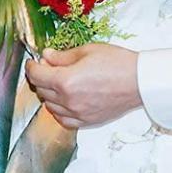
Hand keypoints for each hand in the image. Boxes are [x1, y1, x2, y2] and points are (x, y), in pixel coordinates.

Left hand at [25, 43, 142, 128]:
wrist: (140, 82)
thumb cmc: (118, 63)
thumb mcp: (87, 51)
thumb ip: (62, 56)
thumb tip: (46, 56)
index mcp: (66, 80)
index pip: (36, 75)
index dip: (31, 66)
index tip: (33, 62)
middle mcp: (68, 100)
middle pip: (41, 90)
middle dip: (40, 77)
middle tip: (48, 67)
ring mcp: (77, 113)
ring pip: (49, 106)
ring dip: (49, 94)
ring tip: (59, 82)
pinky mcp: (86, 121)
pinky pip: (63, 120)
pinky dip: (59, 110)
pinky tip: (65, 101)